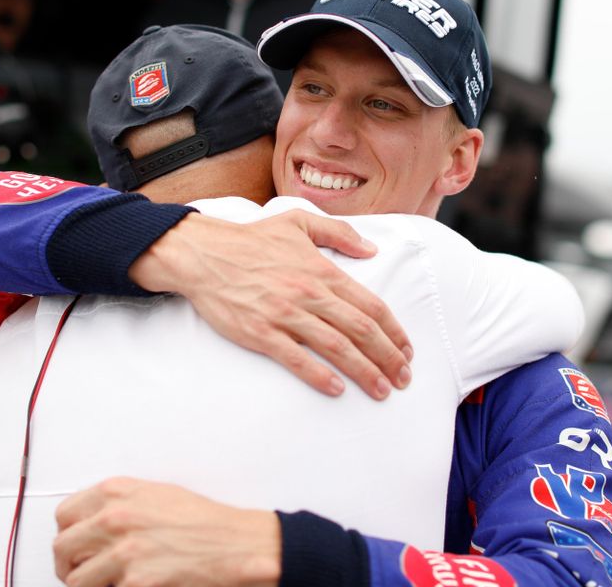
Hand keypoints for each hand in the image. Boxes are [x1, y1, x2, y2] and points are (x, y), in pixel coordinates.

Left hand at [53, 477, 279, 586]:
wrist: (232, 544)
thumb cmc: (202, 521)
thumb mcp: (156, 494)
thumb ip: (119, 503)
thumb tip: (93, 519)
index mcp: (117, 493)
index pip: (64, 515)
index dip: (68, 533)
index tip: (74, 543)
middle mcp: (115, 519)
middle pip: (63, 548)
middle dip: (68, 563)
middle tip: (79, 570)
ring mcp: (123, 553)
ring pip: (76, 579)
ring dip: (88, 584)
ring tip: (104, 582)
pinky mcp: (134, 583)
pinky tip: (129, 583)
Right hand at [130, 209, 412, 399]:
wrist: (204, 254)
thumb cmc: (251, 239)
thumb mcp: (298, 221)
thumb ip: (338, 233)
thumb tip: (371, 250)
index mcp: (322, 270)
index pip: (370, 305)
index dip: (394, 331)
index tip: (407, 351)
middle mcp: (309, 293)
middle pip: (361, 330)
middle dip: (388, 358)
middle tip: (403, 379)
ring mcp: (285, 314)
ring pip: (336, 347)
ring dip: (363, 371)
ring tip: (381, 390)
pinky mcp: (261, 332)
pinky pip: (296, 358)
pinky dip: (319, 375)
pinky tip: (337, 389)